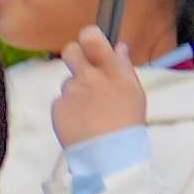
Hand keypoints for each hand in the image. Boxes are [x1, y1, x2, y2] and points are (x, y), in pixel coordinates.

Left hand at [52, 22, 154, 150]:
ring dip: (75, 93)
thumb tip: (119, 46)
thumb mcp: (134, 93)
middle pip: (70, 51)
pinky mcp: (58, 107)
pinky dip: (67, 111)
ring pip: (68, 82)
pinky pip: (60, 102)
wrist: (110, 155)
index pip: (93, 38)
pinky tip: (79, 123)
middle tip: (83, 71)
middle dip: (74, 56)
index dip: (88, 37)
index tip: (90, 42)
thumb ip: (123, 67)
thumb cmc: (127, 124)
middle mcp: (90, 77)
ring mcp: (72, 91)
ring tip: (89, 113)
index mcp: (113, 71)